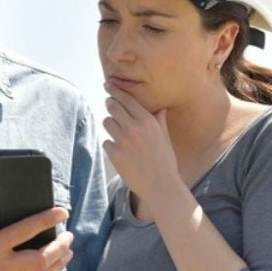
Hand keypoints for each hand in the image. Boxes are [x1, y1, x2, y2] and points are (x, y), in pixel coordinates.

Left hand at [101, 82, 183, 205]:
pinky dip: (111, 145)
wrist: (161, 186)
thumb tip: (160, 108)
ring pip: (106, 122)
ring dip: (111, 125)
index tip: (108, 84)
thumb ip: (159, 121)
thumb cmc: (165, 161)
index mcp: (148, 121)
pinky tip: (122, 153)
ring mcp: (122, 140)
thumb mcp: (165, 138)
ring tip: (121, 134)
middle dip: (110, 104)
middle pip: (112, 106)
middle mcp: (134, 128)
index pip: (127, 99)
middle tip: (110, 104)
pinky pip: (106, 141)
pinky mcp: (114, 153)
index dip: (115, 90)